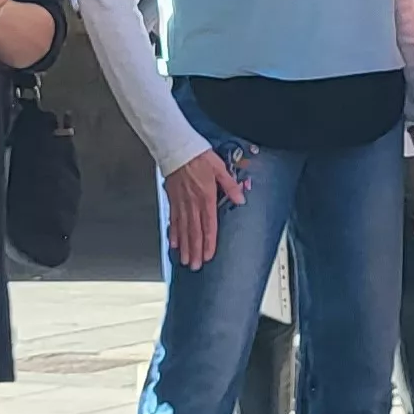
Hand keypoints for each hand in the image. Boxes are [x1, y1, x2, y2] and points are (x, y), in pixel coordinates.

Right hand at [164, 149, 244, 269]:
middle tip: (195, 265)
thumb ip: (230, 186)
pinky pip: (173, 220)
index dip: (209, 242)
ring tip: (185, 260)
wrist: (176, 147)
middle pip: (194, 232)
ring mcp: (181, 202)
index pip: (208, 225)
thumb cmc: (198, 156)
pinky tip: (174, 243)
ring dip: (184, 246)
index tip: (208, 256)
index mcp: (206, 197)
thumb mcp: (220, 168)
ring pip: (183, 229)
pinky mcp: (172, 199)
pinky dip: (173, 233)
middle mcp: (192, 203)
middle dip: (195, 250)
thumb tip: (240, 199)